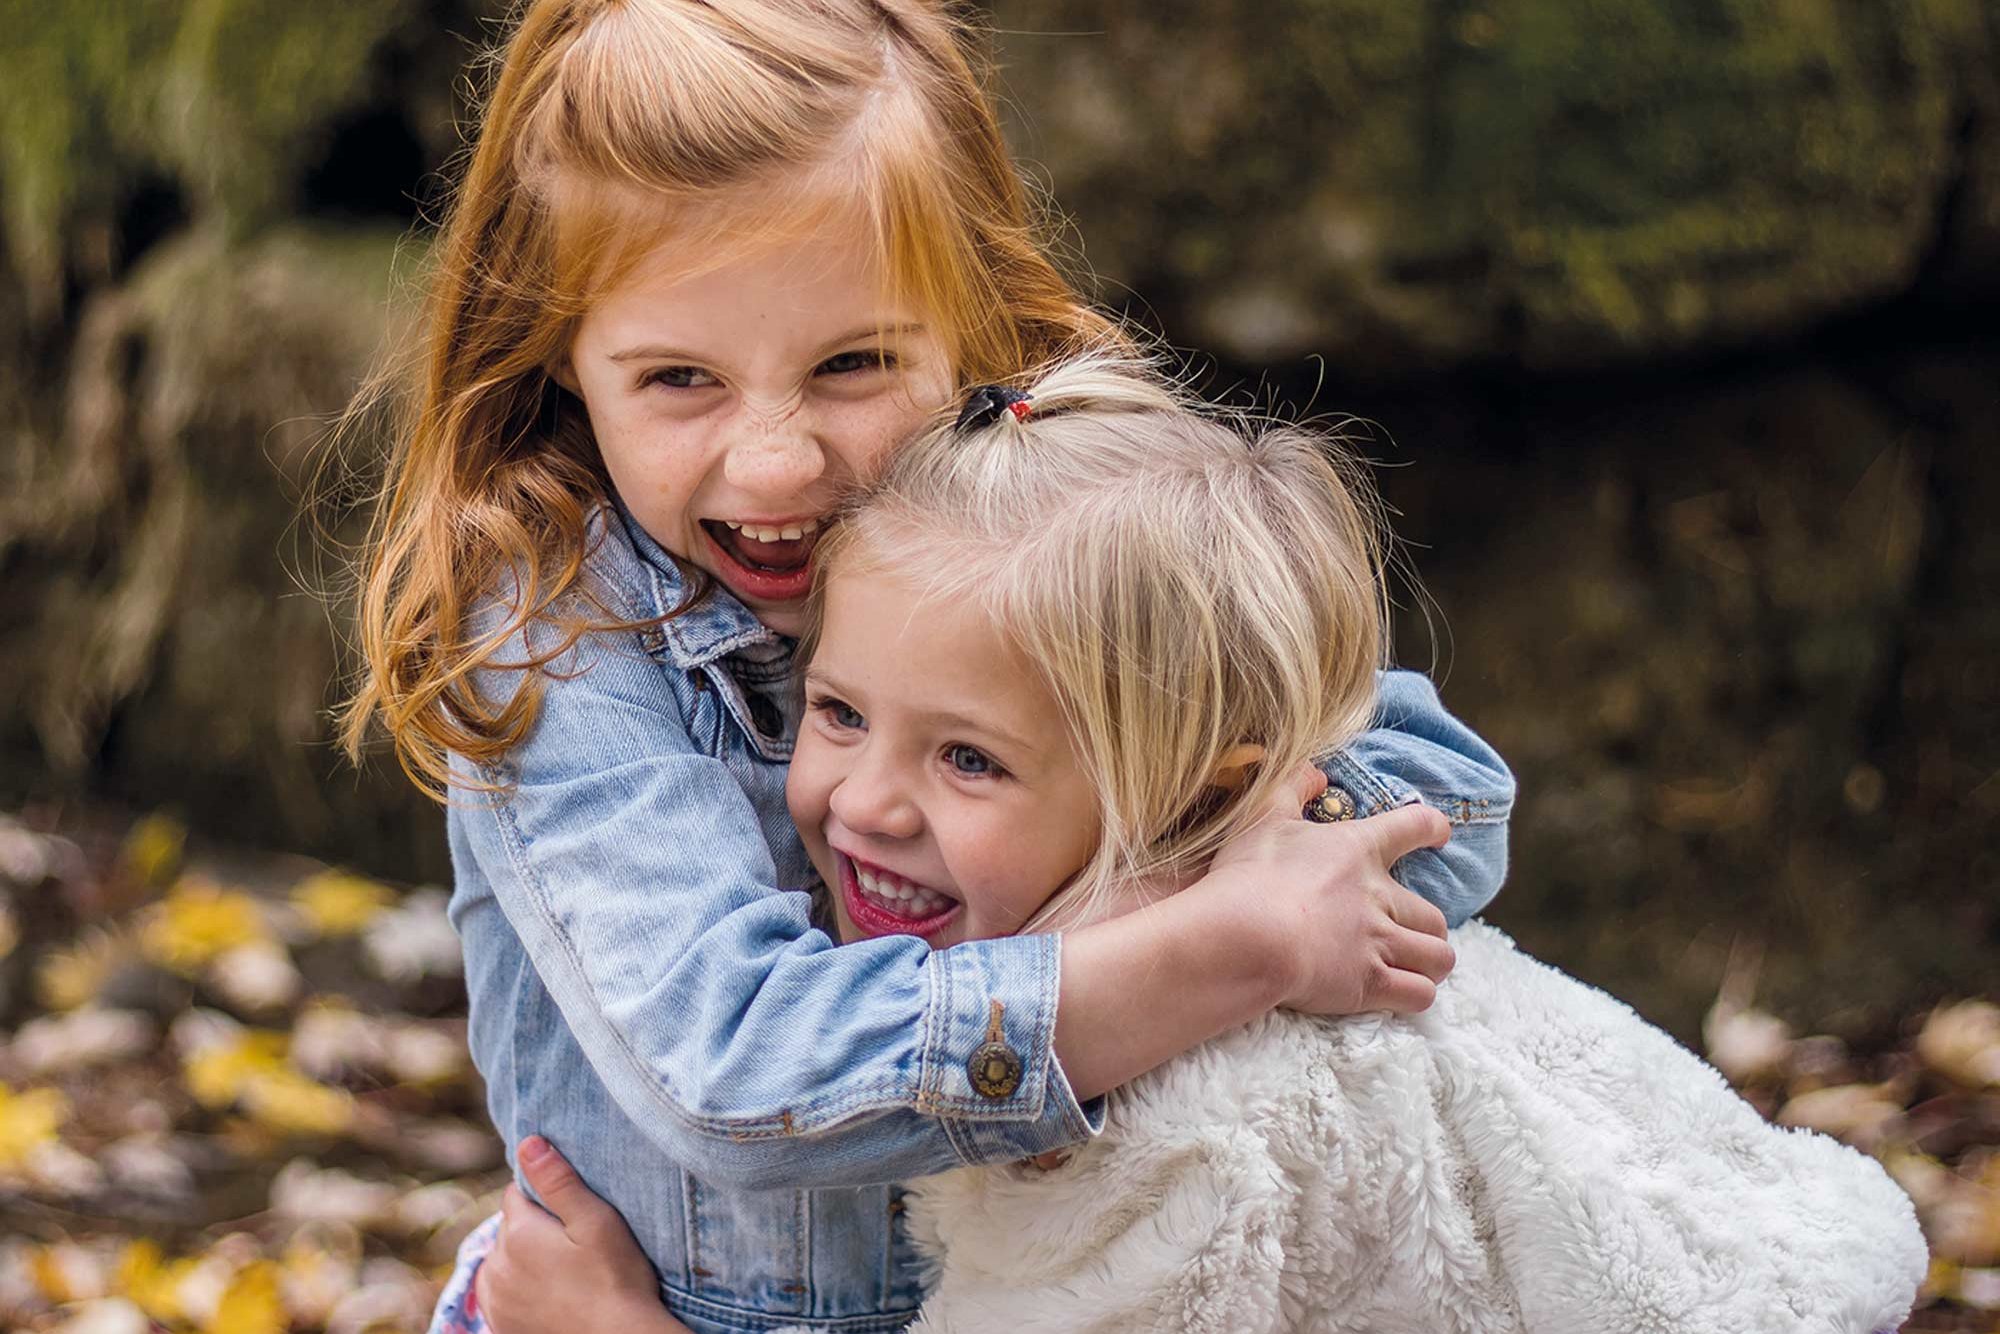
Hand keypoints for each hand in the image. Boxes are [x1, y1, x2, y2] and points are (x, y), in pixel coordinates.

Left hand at [475, 1136, 692, 1333]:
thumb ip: (558, 1181)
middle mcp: (495, 1265)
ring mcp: (495, 1300)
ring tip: (563, 1272)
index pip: (517, 1193)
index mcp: (517, 1233)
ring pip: (502, 1260)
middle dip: (534, 1228)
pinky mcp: (499, 1325)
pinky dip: (517, 1288)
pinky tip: (548, 1293)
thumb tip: (527, 1143)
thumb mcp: (596, 1221)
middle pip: (509, 1227)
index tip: (572, 1213)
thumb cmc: (615, 1279)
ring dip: (522, 1259)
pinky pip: (500, 1292)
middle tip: (574, 1244)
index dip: (545, 1196)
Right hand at [1204, 765, 1454, 1015]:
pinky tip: (1404, 995)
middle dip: (1429, 927)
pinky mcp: (1370, 984)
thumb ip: (1292, 787)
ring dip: (1431, 963)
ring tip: (1418, 968)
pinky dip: (1417, 995)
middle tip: (1412, 933)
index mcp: (1358, 850)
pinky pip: (1419, 994)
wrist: (1248, 936)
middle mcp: (1379, 897)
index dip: (1431, 827)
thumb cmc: (1251, 875)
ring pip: (1438, 957)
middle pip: (1434, 915)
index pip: (1412, 827)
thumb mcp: (1263, 817)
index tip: (1440, 832)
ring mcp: (1379, 942)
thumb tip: (1315, 771)